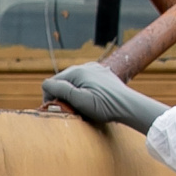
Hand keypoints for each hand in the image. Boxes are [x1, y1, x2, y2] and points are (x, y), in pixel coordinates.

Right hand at [41, 63, 167, 133]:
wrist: (129, 106)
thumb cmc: (104, 106)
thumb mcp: (79, 100)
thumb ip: (60, 90)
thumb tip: (45, 84)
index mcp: (76, 71)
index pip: (51, 83)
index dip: (50, 98)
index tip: (57, 110)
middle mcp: (84, 66)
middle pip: (62, 81)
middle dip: (62, 95)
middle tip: (71, 110)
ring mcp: (95, 69)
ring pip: (74, 82)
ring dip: (73, 94)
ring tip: (82, 107)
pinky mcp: (103, 74)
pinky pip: (86, 81)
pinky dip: (84, 90)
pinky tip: (92, 100)